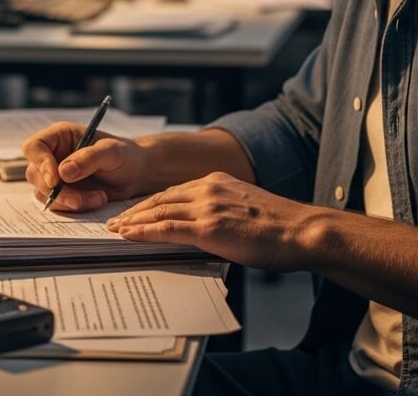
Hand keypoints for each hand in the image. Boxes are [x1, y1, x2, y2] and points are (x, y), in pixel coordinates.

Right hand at [22, 121, 149, 211]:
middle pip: (35, 175)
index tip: (56, 180)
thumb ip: (88, 158)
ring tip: (98, 198)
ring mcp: (56, 176)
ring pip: (45, 193)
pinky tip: (97, 200)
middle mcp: (53, 155)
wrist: (135, 174)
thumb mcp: (112, 152)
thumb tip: (63, 172)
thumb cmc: (124, 155)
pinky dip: (76, 208)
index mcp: (60, 136)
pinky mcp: (63, 193)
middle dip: (57, 191)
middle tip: (80, 200)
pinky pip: (58, 205)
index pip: (34, 147)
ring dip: (69, 201)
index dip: (40, 164)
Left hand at [105, 172, 312, 271]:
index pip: (174, 192)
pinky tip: (129, 236)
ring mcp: (207, 206)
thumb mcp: (246, 208)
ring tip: (116, 230)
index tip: (134, 211)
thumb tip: (204, 229)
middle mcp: (209, 188)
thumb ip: (222, 211)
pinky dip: (144, 232)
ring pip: (159, 211)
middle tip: (115, 220)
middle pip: (160, 198)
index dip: (150, 203)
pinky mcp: (208, 227)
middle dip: (135, 211)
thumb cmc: (280, 227)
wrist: (301, 231)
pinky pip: (166, 228)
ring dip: (133, 222)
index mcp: (217, 181)